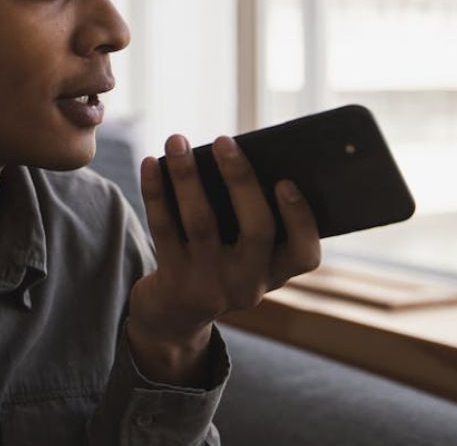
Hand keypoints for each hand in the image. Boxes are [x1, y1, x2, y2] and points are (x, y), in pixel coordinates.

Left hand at [125, 133, 321, 385]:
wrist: (174, 316)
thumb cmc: (216, 263)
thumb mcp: (242, 254)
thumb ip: (248, 217)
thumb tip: (233, 155)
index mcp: (275, 273)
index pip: (305, 254)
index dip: (301, 219)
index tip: (286, 181)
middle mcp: (248, 284)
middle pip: (257, 230)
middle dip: (240, 180)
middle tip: (224, 140)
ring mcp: (211, 285)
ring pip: (202, 222)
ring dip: (188, 176)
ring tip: (176, 141)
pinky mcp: (174, 281)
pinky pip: (164, 228)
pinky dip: (156, 192)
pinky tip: (151, 163)